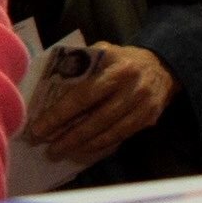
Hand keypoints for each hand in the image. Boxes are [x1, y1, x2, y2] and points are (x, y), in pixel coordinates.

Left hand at [21, 43, 175, 163]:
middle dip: (69, 136)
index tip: (39, 128)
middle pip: (96, 118)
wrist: (163, 66)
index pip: (83, 95)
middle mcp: (131, 87)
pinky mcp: (149, 118)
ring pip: (109, 132)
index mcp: (115, 67)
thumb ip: (80, 64)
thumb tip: (47, 85)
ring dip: (83, 145)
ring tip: (60, 151)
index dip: (59, 115)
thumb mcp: (102, 51)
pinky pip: (121, 136)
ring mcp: (142, 105)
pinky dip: (100, 145)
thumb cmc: (122, 59)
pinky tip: (83, 149)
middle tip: (47, 148)